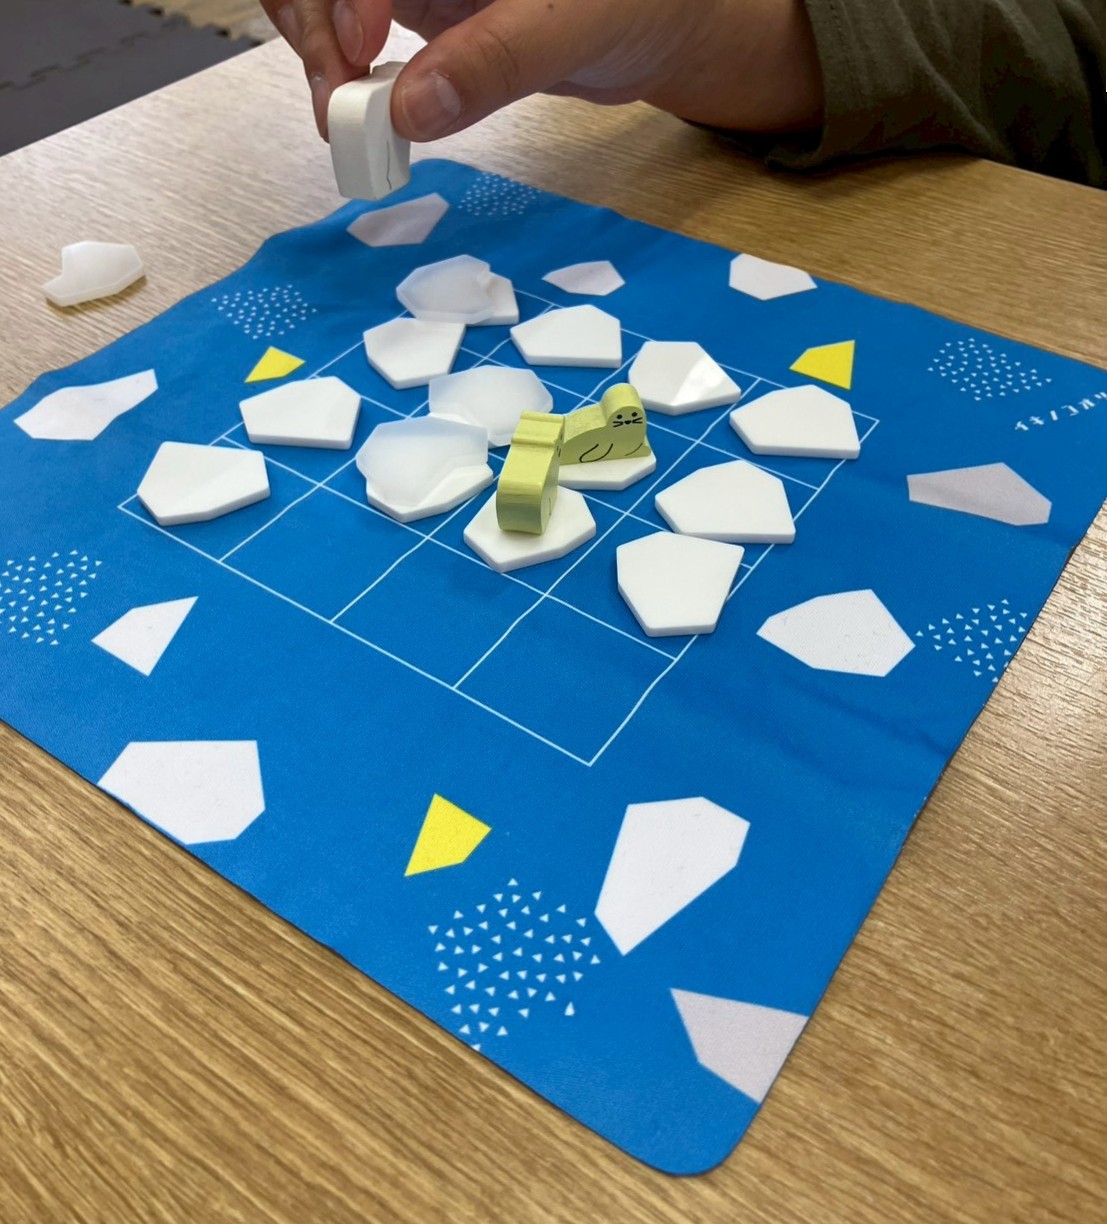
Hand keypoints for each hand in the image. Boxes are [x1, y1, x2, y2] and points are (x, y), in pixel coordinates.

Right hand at [260, 0, 821, 143]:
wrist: (668, 30)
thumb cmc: (643, 1)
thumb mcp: (574, 25)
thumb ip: (494, 61)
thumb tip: (410, 111)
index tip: (358, 45)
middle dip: (310, 22)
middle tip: (340, 104)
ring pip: (324, 3)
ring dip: (320, 58)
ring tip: (350, 124)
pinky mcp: (421, 16)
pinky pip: (354, 41)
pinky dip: (346, 80)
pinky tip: (367, 120)